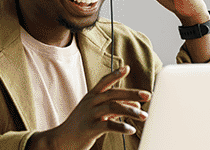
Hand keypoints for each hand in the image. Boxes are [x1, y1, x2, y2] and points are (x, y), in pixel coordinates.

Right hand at [28, 65, 150, 149]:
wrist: (62, 140)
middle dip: (132, 93)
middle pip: (113, 94)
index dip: (115, 74)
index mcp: (91, 96)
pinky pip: (108, 125)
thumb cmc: (81, 125)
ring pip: (113, 107)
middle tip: (148, 95)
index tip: (127, 68)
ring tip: (144, 116)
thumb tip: (136, 105)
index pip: (104, 82)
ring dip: (131, 111)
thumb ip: (115, 107)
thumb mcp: (96, 112)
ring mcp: (90, 115)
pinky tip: (131, 129)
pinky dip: (121, 127)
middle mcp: (90, 103)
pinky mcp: (90, 128)